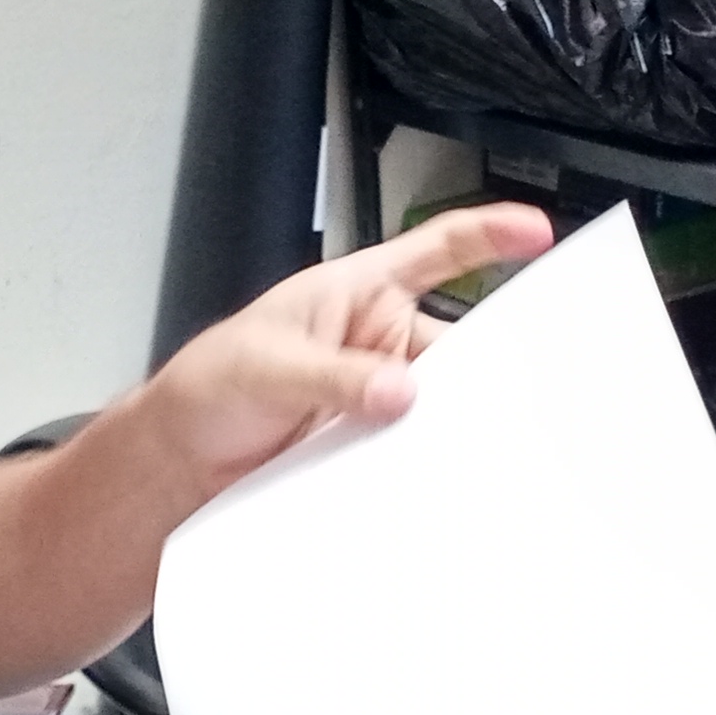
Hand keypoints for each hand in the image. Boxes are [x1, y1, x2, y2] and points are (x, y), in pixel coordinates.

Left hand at [131, 203, 556, 492]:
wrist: (179, 464)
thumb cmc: (208, 389)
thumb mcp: (265, 367)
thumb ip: (333, 377)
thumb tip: (399, 390)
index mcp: (358, 293)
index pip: (435, 251)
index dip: (488, 234)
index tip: (536, 231)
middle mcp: (380, 342)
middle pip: (457, 344)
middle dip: (487, 366)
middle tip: (515, 394)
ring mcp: (382, 398)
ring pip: (445, 405)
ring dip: (458, 426)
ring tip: (475, 448)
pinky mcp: (378, 448)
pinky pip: (421, 452)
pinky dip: (434, 464)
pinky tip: (444, 483)